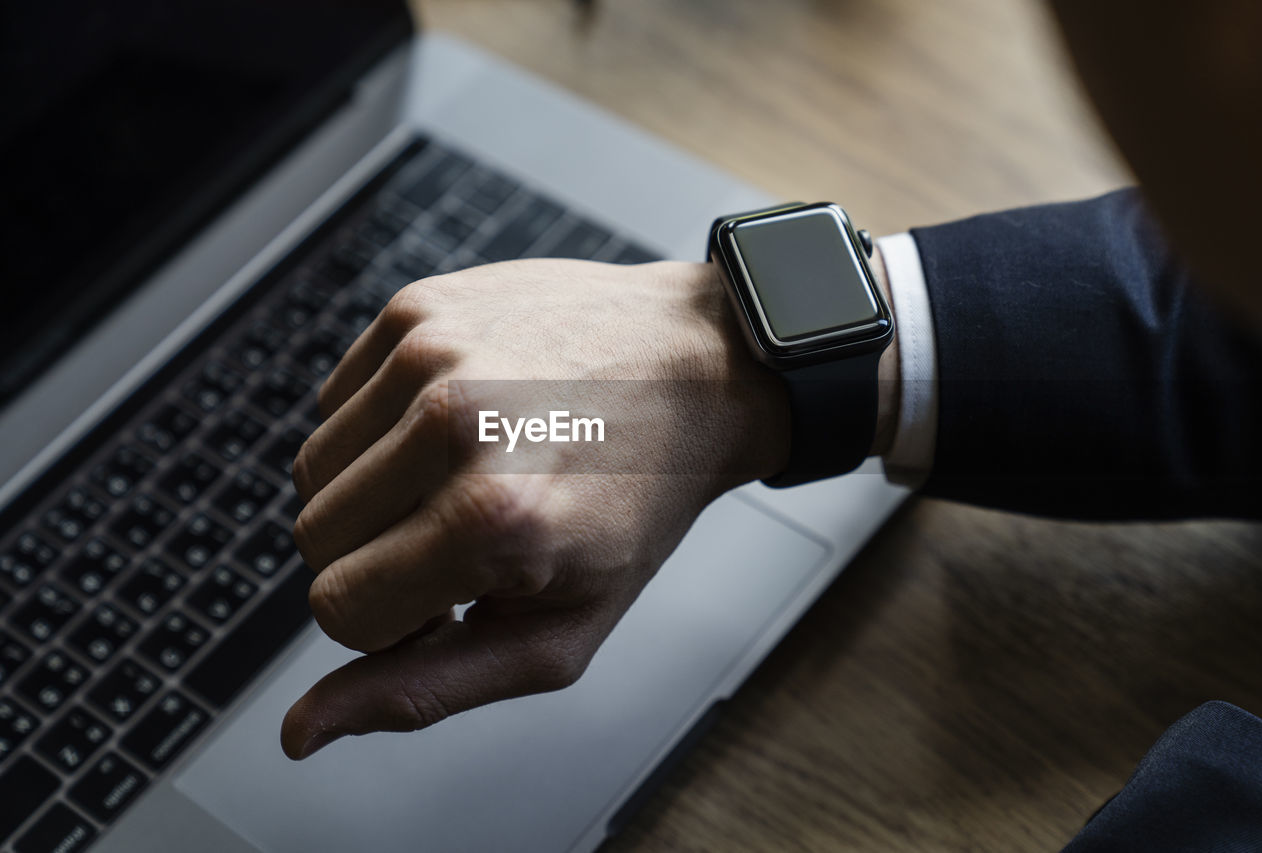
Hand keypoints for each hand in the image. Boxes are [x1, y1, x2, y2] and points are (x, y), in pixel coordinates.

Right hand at [279, 259, 788, 758]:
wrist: (698, 371)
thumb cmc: (639, 504)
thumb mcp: (558, 633)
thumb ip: (425, 690)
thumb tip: (303, 730)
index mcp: (491, 521)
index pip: (338, 611)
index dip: (391, 621)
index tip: (451, 596)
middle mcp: (452, 424)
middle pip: (313, 537)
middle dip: (375, 559)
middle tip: (461, 539)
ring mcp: (431, 352)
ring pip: (311, 469)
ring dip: (371, 493)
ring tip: (459, 480)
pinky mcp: (418, 305)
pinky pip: (333, 402)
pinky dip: (377, 429)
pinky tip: (454, 427)